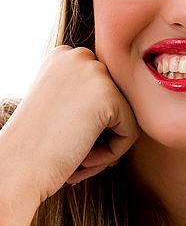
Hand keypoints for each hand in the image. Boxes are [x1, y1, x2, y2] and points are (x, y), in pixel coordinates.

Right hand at [0, 46, 140, 207]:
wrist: (14, 170)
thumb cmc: (33, 146)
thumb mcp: (58, 105)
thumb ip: (85, 93)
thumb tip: (122, 100)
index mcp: (64, 55)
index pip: (102, 90)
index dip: (88, 121)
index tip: (65, 139)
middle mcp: (80, 55)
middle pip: (116, 100)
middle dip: (101, 132)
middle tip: (76, 154)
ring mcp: (95, 72)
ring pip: (126, 116)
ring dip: (106, 144)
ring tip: (78, 158)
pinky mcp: (109, 95)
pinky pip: (131, 131)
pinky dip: (113, 152)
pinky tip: (83, 158)